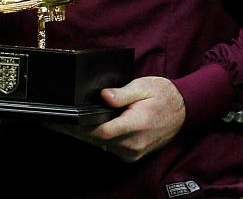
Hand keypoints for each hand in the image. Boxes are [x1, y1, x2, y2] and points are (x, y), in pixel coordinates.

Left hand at [49, 76, 185, 161]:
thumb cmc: (163, 95)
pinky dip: (99, 139)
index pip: (101, 131)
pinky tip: (91, 127)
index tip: (65, 120)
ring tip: (71, 122)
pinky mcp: (133, 154)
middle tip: (59, 122)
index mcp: (135, 124)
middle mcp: (134, 143)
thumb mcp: (142, 86)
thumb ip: (122, 93)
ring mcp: (134, 152)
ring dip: (87, 135)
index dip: (80, 127)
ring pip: (102, 145)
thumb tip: (104, 96)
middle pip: (97, 140)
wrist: (184, 110)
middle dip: (77, 131)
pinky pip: (110, 148)